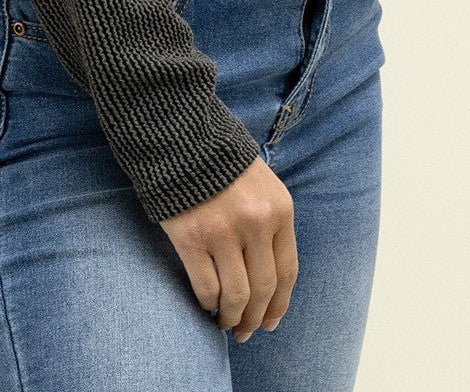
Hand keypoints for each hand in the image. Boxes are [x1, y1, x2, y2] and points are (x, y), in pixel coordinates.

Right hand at [158, 156, 297, 343]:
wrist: (182, 137)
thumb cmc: (223, 164)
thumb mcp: (261, 186)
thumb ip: (269, 224)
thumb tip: (269, 280)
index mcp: (279, 209)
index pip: (287, 271)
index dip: (279, 304)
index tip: (271, 323)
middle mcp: (256, 223)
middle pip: (263, 289)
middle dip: (256, 318)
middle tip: (245, 332)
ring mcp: (223, 232)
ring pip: (236, 295)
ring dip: (232, 318)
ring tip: (225, 324)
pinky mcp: (191, 238)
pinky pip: (206, 287)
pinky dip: (207, 303)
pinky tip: (206, 305)